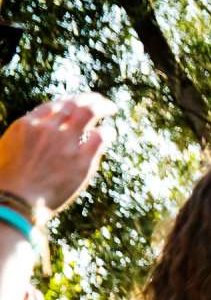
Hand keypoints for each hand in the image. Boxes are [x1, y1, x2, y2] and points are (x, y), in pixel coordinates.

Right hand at [0, 93, 115, 220]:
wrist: (17, 200)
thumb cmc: (9, 182)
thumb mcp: (8, 150)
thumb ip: (25, 139)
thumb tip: (36, 137)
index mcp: (26, 124)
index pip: (53, 106)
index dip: (69, 103)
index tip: (77, 104)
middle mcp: (47, 128)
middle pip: (73, 104)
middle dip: (88, 99)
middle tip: (99, 100)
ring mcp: (65, 142)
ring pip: (89, 112)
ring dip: (102, 106)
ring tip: (111, 108)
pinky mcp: (82, 159)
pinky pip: (101, 136)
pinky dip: (108, 132)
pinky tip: (111, 132)